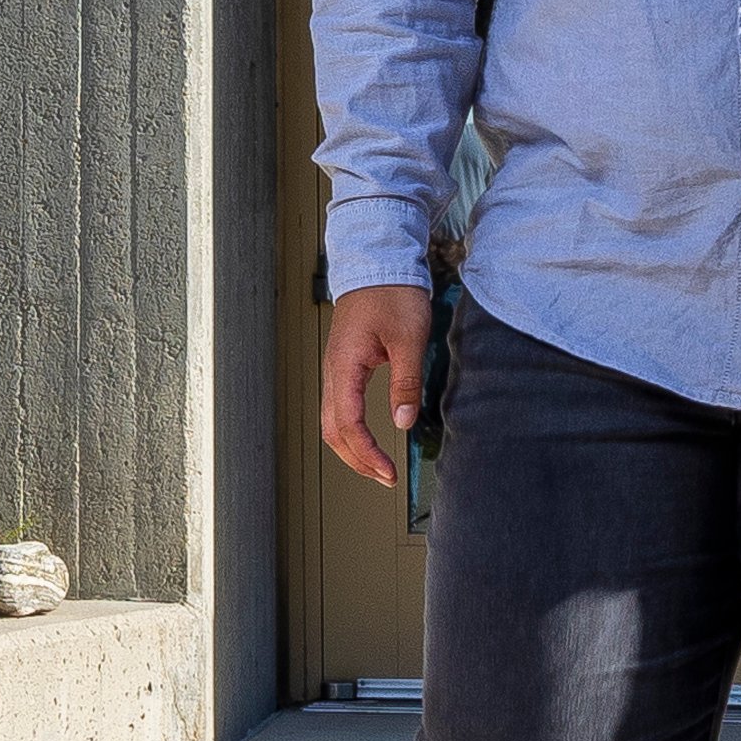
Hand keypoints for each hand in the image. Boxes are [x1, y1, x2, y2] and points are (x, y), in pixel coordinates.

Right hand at [320, 283, 433, 486]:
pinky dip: (352, 430)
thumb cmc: (391, 293)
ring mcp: (336, 369)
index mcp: (344, 366)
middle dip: (357, 459)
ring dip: (352, 448)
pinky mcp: (344, 365)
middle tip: (385, 478)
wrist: (377, 262)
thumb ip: (405, 382)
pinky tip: (370, 438)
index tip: (389, 472)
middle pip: (332, 430)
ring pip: (332, 420)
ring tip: (378, 466)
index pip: (348, 423)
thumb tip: (403, 421)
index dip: (367, 453)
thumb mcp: (408, 338)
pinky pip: (339, 406)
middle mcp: (333, 371)